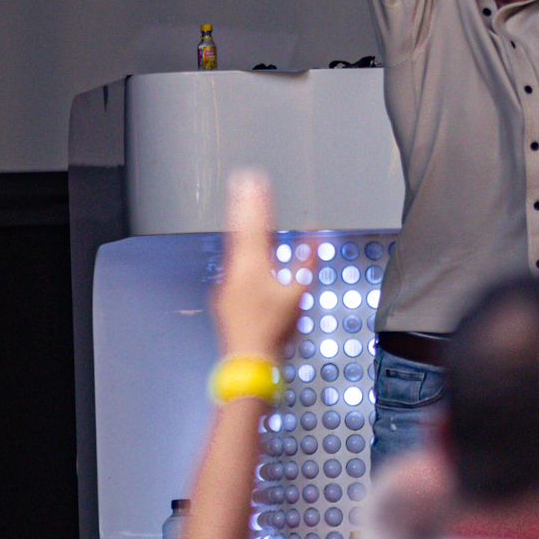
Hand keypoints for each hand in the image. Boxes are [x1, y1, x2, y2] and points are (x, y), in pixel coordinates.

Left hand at [212, 169, 308, 366]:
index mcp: (255, 265)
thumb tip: (316, 235)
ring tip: (238, 202)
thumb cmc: (273, 329)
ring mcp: (226, 280)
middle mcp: (236, 268)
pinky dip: (234, 245)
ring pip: (231, 243)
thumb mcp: (297, 293)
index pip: (257, 224)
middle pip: (239, 227)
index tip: (256, 180)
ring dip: (236, 221)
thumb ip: (306, 260)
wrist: (247, 358)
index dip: (258, 200)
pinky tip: (236, 242)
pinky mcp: (222, 293)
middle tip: (242, 179)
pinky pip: (229, 261)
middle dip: (243, 202)